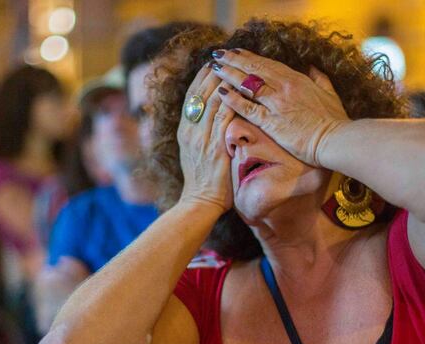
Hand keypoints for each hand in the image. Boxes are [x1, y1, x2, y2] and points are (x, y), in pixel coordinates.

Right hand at [176, 66, 234, 213]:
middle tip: (225, 58)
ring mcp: (202, 139)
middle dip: (213, 74)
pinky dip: (231, 103)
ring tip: (234, 67)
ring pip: (212, 102)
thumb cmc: (202, 182)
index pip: (191, 97)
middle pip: (200, 94)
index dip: (200, 79)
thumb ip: (199, 135)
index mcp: (184, 132)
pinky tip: (240, 91)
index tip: (210, 64)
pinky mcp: (215, 147)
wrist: (200, 203)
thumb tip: (206, 120)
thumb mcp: (194, 154)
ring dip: (224, 83)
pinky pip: (223, 119)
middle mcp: (190, 132)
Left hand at [210, 49, 348, 166]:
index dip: (250, 58)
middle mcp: (284, 87)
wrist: (336, 139)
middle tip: (218, 55)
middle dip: (234, 60)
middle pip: (254, 69)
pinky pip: (248, 108)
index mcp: (297, 79)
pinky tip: (221, 92)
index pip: (268, 64)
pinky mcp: (271, 122)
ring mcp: (277, 103)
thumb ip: (320, 79)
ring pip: (247, 84)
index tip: (237, 52)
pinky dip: (233, 99)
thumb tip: (313, 68)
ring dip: (229, 74)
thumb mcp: (330, 94)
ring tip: (214, 69)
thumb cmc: (335, 120)